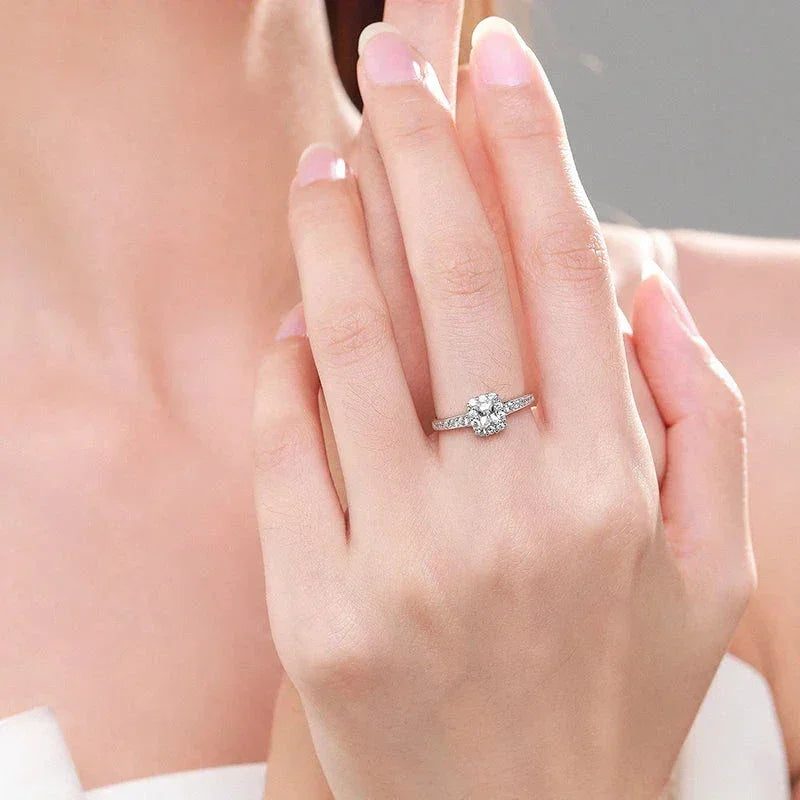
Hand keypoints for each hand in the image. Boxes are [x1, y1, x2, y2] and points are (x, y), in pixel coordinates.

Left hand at [255, 18, 752, 799]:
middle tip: (395, 58)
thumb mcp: (708, 565)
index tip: (498, 63)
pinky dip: (285, 363)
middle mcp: (509, 514)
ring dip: (330, 230)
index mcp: (611, 486)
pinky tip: (294, 315)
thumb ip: (701, 413)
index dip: (530, 146)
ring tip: (326, 158)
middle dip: (422, 143)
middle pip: (453, 276)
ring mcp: (402, 563)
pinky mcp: (316, 612)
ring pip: (351, 344)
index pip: (563, 267)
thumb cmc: (615, 694)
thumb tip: (646, 282)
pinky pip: (286, 446)